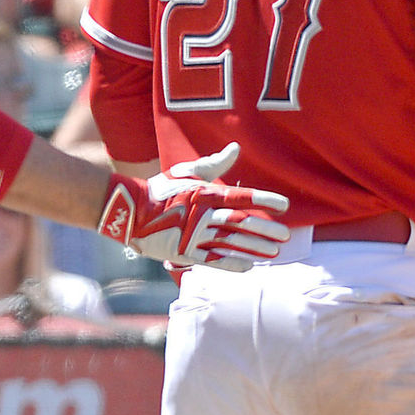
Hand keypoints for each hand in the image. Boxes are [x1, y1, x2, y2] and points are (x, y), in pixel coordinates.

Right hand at [97, 143, 290, 271]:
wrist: (129, 212)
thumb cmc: (162, 189)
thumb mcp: (188, 172)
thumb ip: (214, 163)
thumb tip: (236, 148)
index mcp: (205, 194)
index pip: (242, 197)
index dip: (264, 201)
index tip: (284, 206)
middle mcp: (202, 216)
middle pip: (240, 223)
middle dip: (265, 230)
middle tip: (285, 236)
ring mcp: (193, 236)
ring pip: (230, 243)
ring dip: (254, 248)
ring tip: (274, 252)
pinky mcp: (184, 253)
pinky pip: (212, 260)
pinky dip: (231, 264)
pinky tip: (249, 266)